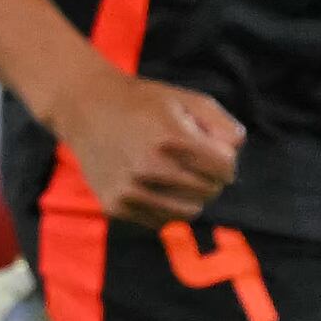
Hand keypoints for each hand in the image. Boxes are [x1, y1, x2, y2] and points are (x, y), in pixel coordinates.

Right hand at [47, 69, 245, 223]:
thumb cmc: (145, 103)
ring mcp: (130, 190)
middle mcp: (149, 168)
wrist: (85, 107)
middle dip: (210, 177)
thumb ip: (223, 125)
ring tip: (177, 174)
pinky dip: (166, 207)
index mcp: (172, 139)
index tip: (212, 151)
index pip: (226, 168)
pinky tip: (154, 185)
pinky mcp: (115, 206)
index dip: (224, 159)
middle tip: (192, 161)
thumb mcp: (189, 100)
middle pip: (210, 191)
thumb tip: (234, 153)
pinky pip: (161, 221)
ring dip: (191, 196)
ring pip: (189, 212)